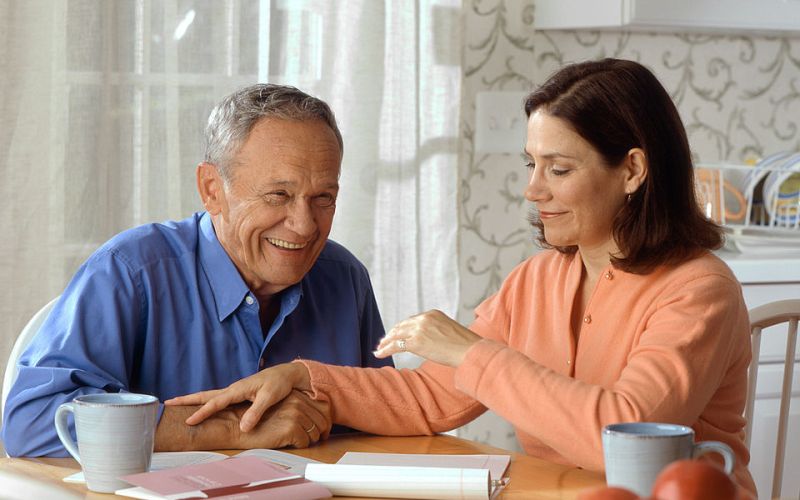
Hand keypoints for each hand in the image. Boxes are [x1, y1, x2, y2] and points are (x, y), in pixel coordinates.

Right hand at [156, 390, 329, 450]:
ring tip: (177, 404)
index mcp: (238, 389)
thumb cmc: (279, 384)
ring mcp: (234, 391)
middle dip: (187, 399)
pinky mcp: (238, 394)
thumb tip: (244, 428)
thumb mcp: (270, 397)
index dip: (202, 412)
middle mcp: (233, 389)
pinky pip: (217, 398)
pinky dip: (205, 401)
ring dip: (193, 400)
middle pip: (206, 395)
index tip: (188, 421)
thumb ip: (256, 411)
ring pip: (210, 396)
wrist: (286, 374)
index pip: (216, 402)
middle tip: (168, 403)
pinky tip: (200, 407)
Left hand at [373, 309, 481, 366]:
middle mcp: (424, 319)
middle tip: (383, 341)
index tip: (396, 333)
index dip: (402, 328)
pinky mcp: (416, 342)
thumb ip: (436, 331)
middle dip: (392, 334)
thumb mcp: (449, 331)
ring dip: (386, 342)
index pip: (412, 320)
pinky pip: (396, 345)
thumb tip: (429, 341)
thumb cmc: (464, 345)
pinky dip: (385, 350)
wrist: (469, 350)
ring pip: (396, 335)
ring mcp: (419, 330)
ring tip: (379, 348)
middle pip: (401, 326)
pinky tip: (379, 354)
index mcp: (432, 314)